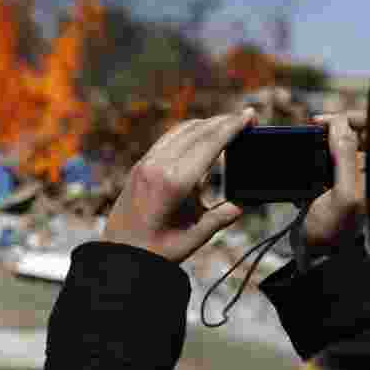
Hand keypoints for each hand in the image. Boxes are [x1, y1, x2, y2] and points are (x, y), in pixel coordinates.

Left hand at [101, 109, 257, 263]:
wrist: (119, 254)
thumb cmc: (155, 251)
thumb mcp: (195, 237)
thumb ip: (221, 217)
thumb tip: (242, 204)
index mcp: (174, 182)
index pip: (210, 143)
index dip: (232, 126)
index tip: (250, 114)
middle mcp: (158, 166)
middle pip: (198, 131)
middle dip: (224, 122)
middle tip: (246, 119)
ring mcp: (146, 163)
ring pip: (181, 131)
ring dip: (206, 125)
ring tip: (227, 127)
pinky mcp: (140, 165)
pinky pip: (167, 139)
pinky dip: (188, 133)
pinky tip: (200, 138)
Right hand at [301, 111, 367, 251]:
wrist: (318, 257)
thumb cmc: (335, 231)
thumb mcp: (343, 194)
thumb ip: (345, 157)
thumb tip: (340, 124)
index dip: (350, 120)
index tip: (323, 122)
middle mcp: (367, 173)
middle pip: (353, 135)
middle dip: (332, 130)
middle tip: (311, 130)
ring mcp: (349, 178)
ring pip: (335, 147)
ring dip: (318, 147)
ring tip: (305, 155)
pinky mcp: (331, 184)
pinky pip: (322, 162)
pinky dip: (311, 162)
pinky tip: (304, 175)